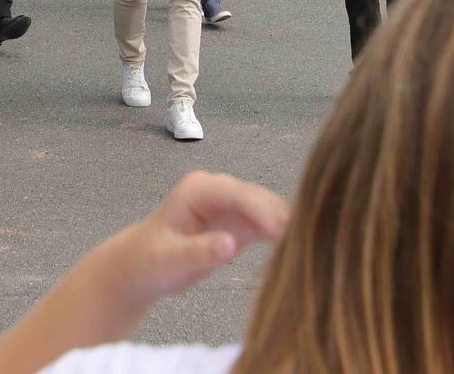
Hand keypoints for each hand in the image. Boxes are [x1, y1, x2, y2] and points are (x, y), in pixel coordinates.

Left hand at [106, 171, 290, 306]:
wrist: (142, 265)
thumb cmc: (150, 260)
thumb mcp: (169, 260)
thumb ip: (199, 252)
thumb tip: (230, 245)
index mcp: (199, 188)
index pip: (238, 194)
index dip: (262, 211)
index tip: (283, 232)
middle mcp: (220, 190)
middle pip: (260, 199)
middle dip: (282, 218)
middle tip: (308, 244)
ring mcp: (232, 205)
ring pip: (270, 211)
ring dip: (288, 227)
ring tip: (310, 250)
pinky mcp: (241, 223)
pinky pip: (269, 225)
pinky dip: (283, 236)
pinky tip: (299, 252)